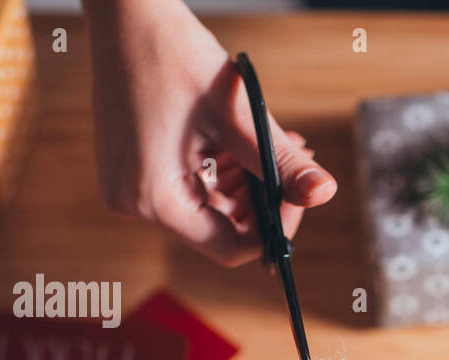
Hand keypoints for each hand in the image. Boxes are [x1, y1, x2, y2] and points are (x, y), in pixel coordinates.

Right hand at [85, 0, 335, 265]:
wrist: (125, 11)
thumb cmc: (170, 53)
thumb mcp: (236, 116)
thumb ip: (281, 162)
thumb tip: (323, 193)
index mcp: (153, 199)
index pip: (228, 247)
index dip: (272, 231)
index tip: (297, 196)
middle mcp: (133, 201)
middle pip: (220, 227)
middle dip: (262, 199)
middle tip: (293, 163)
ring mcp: (130, 184)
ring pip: (209, 205)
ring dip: (248, 181)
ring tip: (278, 144)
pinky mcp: (135, 166)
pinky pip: (190, 183)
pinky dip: (224, 167)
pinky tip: (248, 141)